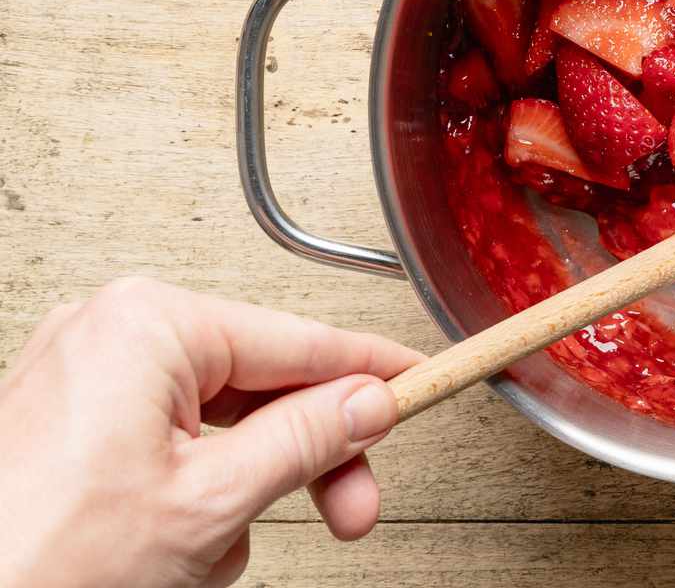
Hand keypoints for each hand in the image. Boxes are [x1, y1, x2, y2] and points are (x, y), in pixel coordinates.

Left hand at [0, 277, 423, 587]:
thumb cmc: (36, 564)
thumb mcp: (210, 502)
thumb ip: (306, 440)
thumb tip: (366, 401)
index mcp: (146, 325)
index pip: (300, 340)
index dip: (372, 369)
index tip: (421, 378)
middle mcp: (110, 332)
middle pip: (262, 384)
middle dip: (306, 458)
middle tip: (353, 506)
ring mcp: (84, 375)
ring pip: (219, 421)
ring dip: (240, 491)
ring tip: (217, 549)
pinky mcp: (69, 420)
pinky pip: (170, 441)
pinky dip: (192, 494)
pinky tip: (177, 548)